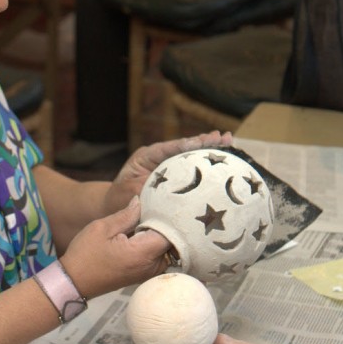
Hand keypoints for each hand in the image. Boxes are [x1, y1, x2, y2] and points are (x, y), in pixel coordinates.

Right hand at [59, 197, 170, 297]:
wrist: (74, 282)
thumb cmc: (85, 255)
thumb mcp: (102, 228)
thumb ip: (126, 215)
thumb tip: (142, 201)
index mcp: (142, 253)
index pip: (170, 231)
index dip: (168, 216)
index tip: (162, 203)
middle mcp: (151, 266)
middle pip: (172, 240)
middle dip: (165, 224)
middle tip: (155, 208)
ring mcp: (149, 273)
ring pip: (167, 248)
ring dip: (160, 234)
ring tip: (146, 219)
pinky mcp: (145, 274)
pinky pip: (159, 255)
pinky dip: (155, 243)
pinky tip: (141, 232)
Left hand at [104, 130, 233, 213]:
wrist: (114, 206)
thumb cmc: (119, 200)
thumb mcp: (131, 194)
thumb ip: (148, 190)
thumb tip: (168, 197)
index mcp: (147, 156)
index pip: (171, 148)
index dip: (189, 145)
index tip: (205, 141)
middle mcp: (159, 157)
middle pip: (185, 147)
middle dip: (205, 142)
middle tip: (224, 137)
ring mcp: (167, 165)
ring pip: (190, 154)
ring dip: (209, 149)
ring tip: (228, 140)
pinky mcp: (173, 175)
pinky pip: (191, 168)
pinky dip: (206, 164)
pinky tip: (222, 159)